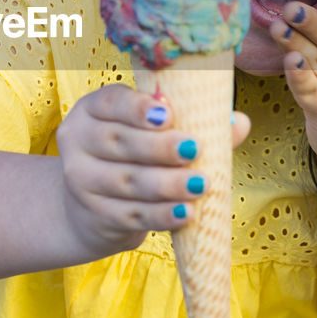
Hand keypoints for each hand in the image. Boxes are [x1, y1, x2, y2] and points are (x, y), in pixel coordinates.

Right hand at [55, 84, 250, 257]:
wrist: (93, 206)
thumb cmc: (133, 156)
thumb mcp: (151, 133)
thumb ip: (194, 123)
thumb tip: (239, 123)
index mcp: (92, 109)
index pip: (111, 102)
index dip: (137, 108)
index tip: (168, 114)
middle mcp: (77, 140)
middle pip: (119, 142)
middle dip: (159, 148)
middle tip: (193, 150)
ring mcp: (81, 180)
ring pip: (126, 181)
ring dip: (166, 185)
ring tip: (200, 185)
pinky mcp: (93, 214)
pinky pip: (130, 215)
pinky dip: (160, 215)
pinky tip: (185, 213)